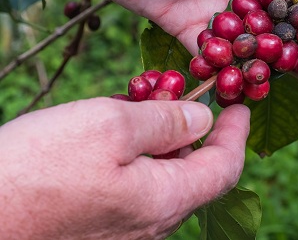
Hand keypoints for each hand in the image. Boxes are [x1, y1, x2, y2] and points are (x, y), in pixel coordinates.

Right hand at [0, 98, 249, 239]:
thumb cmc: (36, 169)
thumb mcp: (111, 126)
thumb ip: (167, 121)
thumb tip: (203, 119)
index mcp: (165, 201)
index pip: (225, 168)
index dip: (236, 133)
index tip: (239, 104)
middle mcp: (150, 224)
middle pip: (193, 172)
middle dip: (192, 128)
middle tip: (176, 93)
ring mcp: (121, 231)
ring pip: (160, 178)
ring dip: (159, 139)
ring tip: (138, 104)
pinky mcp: (94, 228)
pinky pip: (132, 188)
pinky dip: (133, 156)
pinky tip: (108, 133)